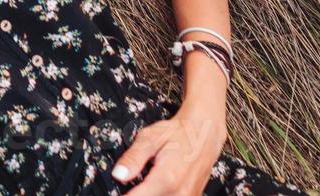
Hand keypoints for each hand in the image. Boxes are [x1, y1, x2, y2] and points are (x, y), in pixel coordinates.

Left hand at [111, 109, 225, 195]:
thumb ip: (133, 158)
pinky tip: (152, 187)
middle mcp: (180, 192)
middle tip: (130, 185)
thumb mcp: (150, 138)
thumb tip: (118, 175)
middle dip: (136, 194)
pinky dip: (160, 195)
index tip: (114, 193)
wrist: (205, 131)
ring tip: (141, 185)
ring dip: (148, 194)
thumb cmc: (177, 132)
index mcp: (167, 178)